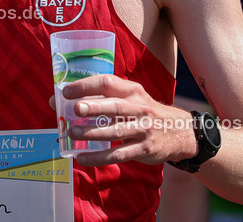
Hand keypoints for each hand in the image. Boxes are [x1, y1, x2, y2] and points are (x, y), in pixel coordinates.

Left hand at [59, 75, 197, 166]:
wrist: (179, 132)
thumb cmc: (145, 112)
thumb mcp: (133, 98)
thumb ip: (104, 98)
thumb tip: (63, 101)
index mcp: (133, 91)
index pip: (109, 83)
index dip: (87, 86)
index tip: (67, 91)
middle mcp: (140, 108)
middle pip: (114, 107)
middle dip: (94, 107)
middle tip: (75, 109)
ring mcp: (143, 130)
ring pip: (115, 131)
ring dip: (92, 133)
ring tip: (72, 134)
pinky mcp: (144, 149)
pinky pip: (118, 154)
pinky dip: (99, 158)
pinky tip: (82, 158)